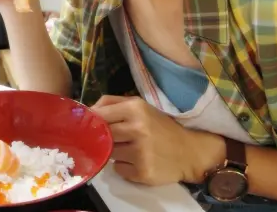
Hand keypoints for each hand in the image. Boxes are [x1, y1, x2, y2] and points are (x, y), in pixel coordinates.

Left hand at [92, 96, 224, 185]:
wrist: (189, 151)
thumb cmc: (160, 126)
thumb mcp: (140, 106)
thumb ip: (112, 103)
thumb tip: (87, 109)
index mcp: (135, 108)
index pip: (100, 114)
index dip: (91, 121)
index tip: (88, 125)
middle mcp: (137, 128)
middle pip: (102, 135)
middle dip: (103, 138)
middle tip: (111, 138)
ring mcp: (140, 152)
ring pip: (108, 153)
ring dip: (114, 152)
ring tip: (129, 149)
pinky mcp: (142, 172)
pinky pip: (119, 170)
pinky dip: (123, 167)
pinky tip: (136, 161)